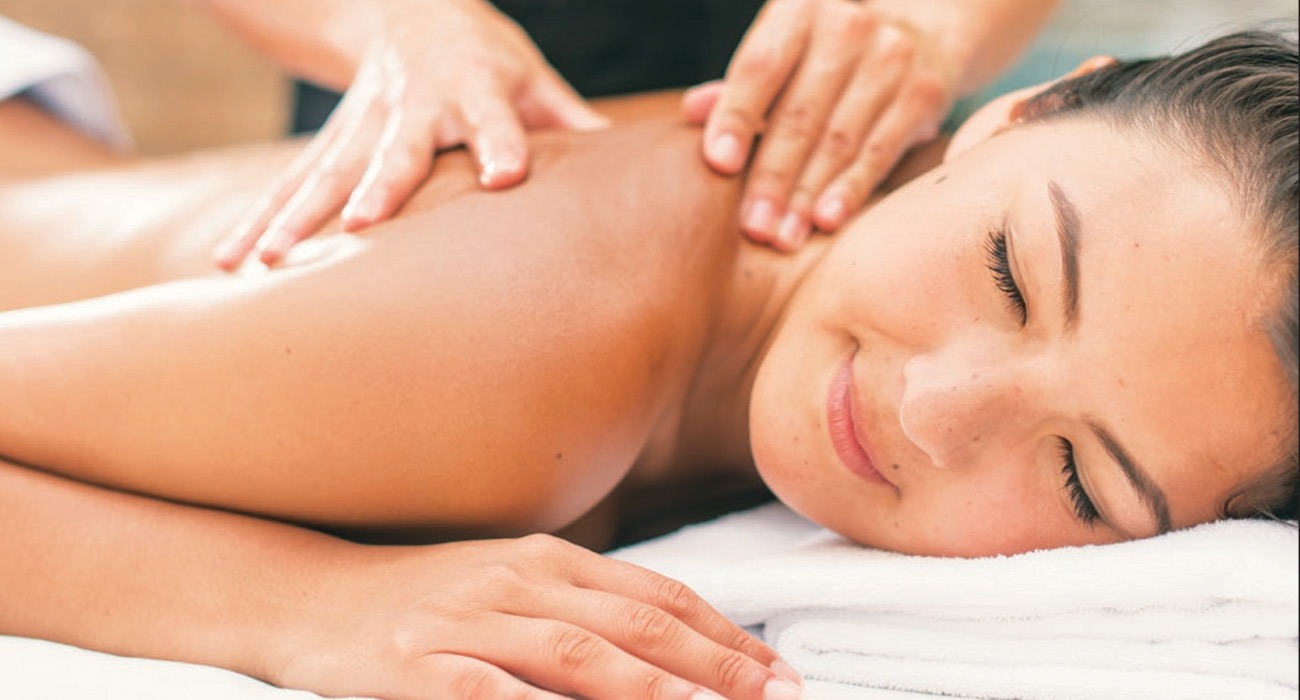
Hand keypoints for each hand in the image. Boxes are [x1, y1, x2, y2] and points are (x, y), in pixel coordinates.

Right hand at [215, 0, 607, 269]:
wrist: (406, 7)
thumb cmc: (487, 57)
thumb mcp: (535, 77)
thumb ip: (575, 124)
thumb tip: (653, 170)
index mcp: (477, 86)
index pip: (495, 118)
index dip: (500, 143)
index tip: (504, 176)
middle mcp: (414, 104)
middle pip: (394, 148)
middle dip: (376, 187)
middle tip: (358, 227)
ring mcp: (363, 123)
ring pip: (325, 170)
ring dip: (294, 216)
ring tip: (265, 265)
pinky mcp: (330, 141)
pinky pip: (288, 183)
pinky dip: (257, 221)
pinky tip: (231, 265)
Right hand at [270, 535, 804, 699]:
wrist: (308, 596)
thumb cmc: (415, 599)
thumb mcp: (506, 586)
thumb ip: (579, 611)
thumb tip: (662, 650)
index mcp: (545, 558)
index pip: (658, 594)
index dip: (725, 634)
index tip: (775, 670)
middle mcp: (517, 581)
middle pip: (636, 624)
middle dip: (716, 666)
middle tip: (775, 696)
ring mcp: (469, 623)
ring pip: (580, 655)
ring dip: (655, 688)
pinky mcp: (420, 668)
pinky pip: (494, 694)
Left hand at [684, 0, 957, 250]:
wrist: (920, 34)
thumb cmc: (824, 57)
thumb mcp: (782, 57)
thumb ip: (740, 90)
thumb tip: (690, 112)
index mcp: (798, 12)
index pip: (760, 67)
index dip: (737, 115)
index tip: (719, 164)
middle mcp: (846, 27)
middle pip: (800, 113)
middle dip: (773, 177)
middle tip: (751, 227)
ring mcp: (890, 58)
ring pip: (839, 139)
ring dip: (806, 195)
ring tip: (782, 237)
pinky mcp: (923, 92)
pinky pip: (880, 151)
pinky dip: (852, 189)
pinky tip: (826, 221)